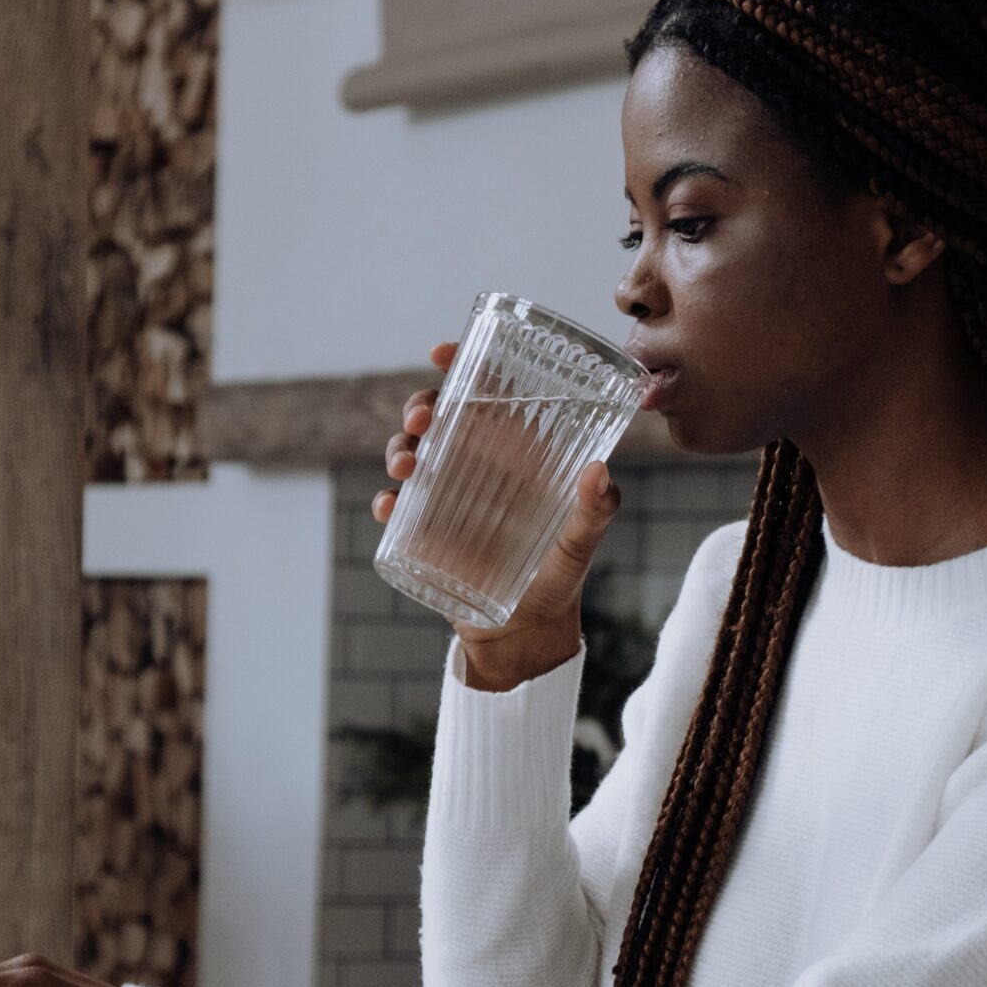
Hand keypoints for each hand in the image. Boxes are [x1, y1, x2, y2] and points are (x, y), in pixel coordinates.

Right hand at [375, 341, 623, 693]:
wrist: (526, 633)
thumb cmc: (559, 578)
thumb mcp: (581, 543)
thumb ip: (596, 511)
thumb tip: (600, 473)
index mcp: (512, 451)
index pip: (484, 394)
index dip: (461, 365)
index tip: (442, 352)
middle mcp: (475, 465)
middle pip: (438, 417)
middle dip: (420, 406)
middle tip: (422, 419)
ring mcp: (445, 496)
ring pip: (411, 454)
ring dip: (398, 449)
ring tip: (405, 468)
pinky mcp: (424, 531)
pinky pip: (396, 506)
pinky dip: (386, 501)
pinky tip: (388, 506)